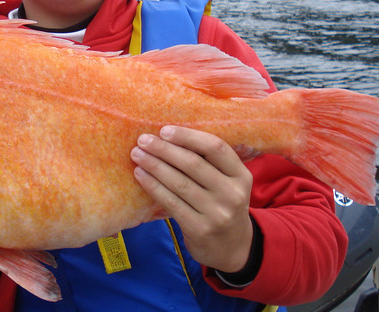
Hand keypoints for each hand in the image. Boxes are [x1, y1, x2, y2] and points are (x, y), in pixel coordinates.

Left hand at [130, 126, 253, 272]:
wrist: (234, 248)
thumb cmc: (222, 204)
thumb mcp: (228, 183)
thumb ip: (209, 162)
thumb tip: (168, 136)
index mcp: (241, 175)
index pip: (215, 148)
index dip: (188, 137)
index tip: (164, 130)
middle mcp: (232, 193)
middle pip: (193, 164)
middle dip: (164, 149)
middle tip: (142, 140)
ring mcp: (217, 213)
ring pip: (179, 182)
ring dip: (154, 165)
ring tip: (137, 154)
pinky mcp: (200, 229)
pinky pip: (171, 202)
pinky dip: (153, 186)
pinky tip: (140, 175)